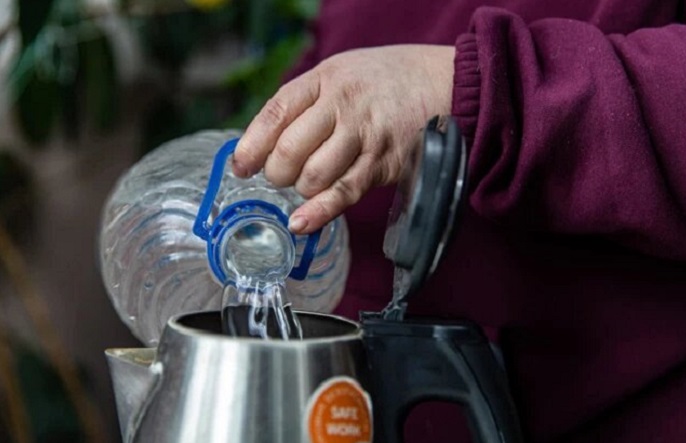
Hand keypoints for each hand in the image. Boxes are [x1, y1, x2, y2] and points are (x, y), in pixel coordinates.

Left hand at [233, 44, 453, 233]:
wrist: (439, 82)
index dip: (251, 145)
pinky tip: (301, 223)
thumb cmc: (380, 82)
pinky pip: (344, 193)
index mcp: (324, 80)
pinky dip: (318, 212)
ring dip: (300, 190)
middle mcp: (342, 106)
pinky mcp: (383, 164)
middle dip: (276, 173)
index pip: (275, 113)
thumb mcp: (338, 74)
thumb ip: (303, 104)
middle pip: (289, 150)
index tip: (240, 167)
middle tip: (282, 175)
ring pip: (313, 176)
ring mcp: (364, 136)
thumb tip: (261, 146)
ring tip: (307, 183)